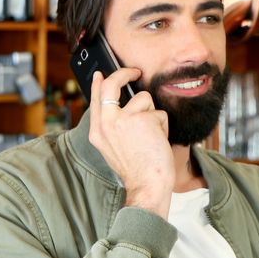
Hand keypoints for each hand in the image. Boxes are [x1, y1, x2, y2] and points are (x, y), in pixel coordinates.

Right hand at [88, 69, 173, 217]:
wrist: (147, 184)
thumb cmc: (135, 169)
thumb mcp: (112, 147)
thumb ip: (112, 125)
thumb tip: (121, 103)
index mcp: (97, 131)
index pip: (95, 99)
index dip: (98, 83)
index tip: (101, 74)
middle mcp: (106, 123)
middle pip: (111, 85)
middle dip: (125, 74)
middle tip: (135, 72)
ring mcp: (122, 119)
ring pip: (143, 99)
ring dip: (152, 114)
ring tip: (151, 135)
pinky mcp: (142, 119)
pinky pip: (158, 112)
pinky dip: (163, 125)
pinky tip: (158, 140)